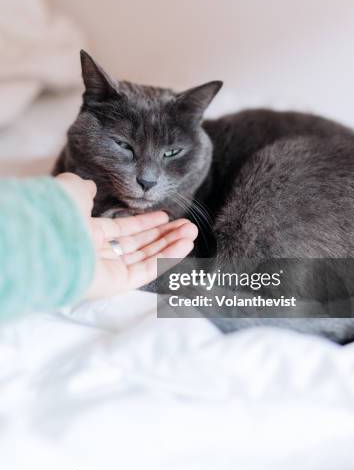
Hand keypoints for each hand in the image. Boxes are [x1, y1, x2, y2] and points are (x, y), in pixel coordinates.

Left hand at [55, 173, 197, 299]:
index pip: (123, 229)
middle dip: (164, 234)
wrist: (46, 238)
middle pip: (139, 245)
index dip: (145, 222)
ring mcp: (108, 270)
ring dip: (171, 244)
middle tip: (187, 226)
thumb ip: (84, 189)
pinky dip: (167, 257)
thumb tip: (91, 186)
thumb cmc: (57, 213)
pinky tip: (185, 244)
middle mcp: (99, 253)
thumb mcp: (71, 190)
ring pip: (146, 257)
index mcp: (88, 232)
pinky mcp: (117, 283)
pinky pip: (147, 270)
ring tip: (192, 232)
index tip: (165, 216)